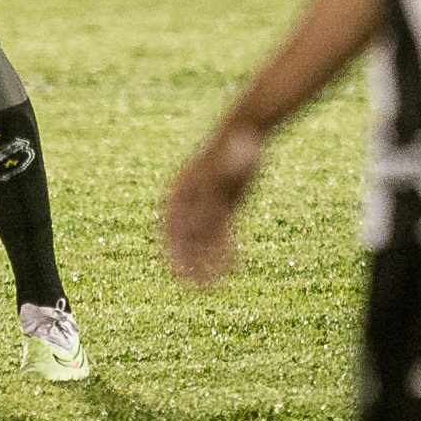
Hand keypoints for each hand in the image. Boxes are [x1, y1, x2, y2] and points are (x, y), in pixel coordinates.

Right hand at [160, 126, 263, 286]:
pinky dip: (225, 253)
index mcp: (183, 188)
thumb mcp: (232, 153)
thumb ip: (230, 165)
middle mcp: (191, 199)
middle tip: (194, 288)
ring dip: (206, 263)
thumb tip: (228, 173)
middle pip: (184, 238)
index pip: (173, 226)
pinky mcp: (226, 209)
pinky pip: (221, 236)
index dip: (175, 250)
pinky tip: (234, 268)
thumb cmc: (239, 142)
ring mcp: (207, 204)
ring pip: (203, 241)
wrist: (247, 132)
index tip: (180, 271)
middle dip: (188, 263)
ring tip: (212, 287)